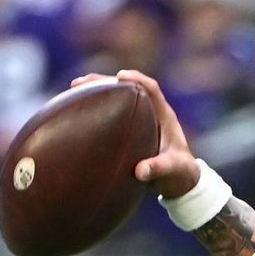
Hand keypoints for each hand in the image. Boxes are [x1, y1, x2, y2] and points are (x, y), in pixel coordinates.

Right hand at [70, 70, 199, 197]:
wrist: (180, 180)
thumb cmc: (179, 173)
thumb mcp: (172, 171)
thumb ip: (160, 169)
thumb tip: (140, 171)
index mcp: (164, 116)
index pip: (152, 89)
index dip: (137, 79)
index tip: (119, 76)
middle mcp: (152, 112)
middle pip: (128, 88)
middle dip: (105, 81)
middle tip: (82, 82)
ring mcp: (141, 118)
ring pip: (117, 97)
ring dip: (97, 90)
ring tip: (73, 87)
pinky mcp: (131, 126)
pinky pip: (112, 111)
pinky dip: (96, 106)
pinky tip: (76, 107)